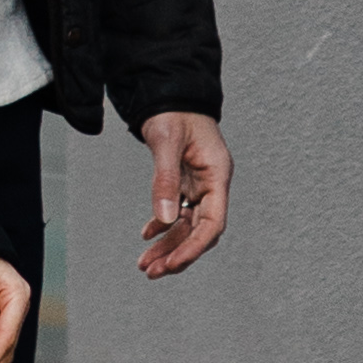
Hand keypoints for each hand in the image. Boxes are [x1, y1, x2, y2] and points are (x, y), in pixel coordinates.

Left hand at [138, 113, 229, 277]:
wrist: (170, 90)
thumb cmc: (174, 110)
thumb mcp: (167, 140)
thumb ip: (165, 178)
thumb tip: (163, 218)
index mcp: (217, 174)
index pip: (213, 223)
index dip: (194, 247)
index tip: (172, 265)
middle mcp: (212, 183)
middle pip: (200, 230)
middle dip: (177, 253)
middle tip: (151, 272)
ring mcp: (200, 184)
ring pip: (187, 225)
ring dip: (167, 245)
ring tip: (145, 264)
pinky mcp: (186, 182)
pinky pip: (178, 212)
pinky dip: (162, 226)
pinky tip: (146, 237)